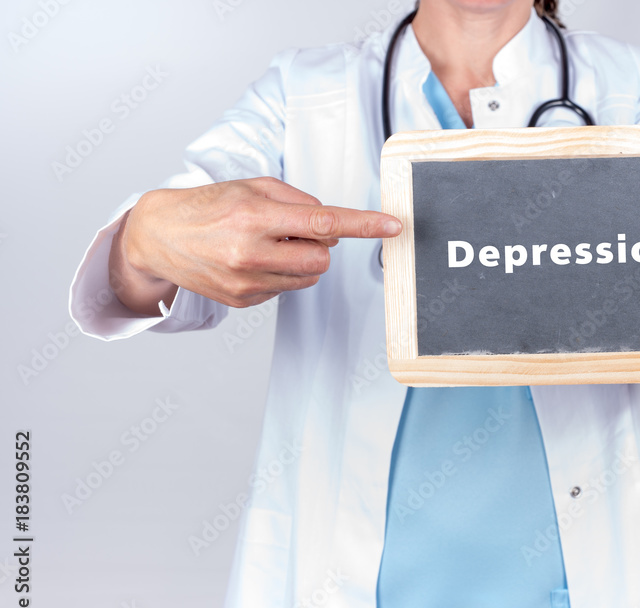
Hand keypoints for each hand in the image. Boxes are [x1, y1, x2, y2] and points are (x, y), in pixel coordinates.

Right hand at [110, 177, 401, 314]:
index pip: (323, 221)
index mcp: (254, 216)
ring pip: (309, 276)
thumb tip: (330, 223)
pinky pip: (287, 288)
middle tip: (292, 231)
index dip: (363, 225)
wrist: (159, 236)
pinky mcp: (243, 300)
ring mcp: (246, 281)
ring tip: (269, 244)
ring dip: (302, 259)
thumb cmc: (208, 206)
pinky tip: (254, 260)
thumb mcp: (252, 187)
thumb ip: (297, 200)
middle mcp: (250, 252)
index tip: (392, 225)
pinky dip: (281, 273)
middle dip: (319, 243)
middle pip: (323, 257)